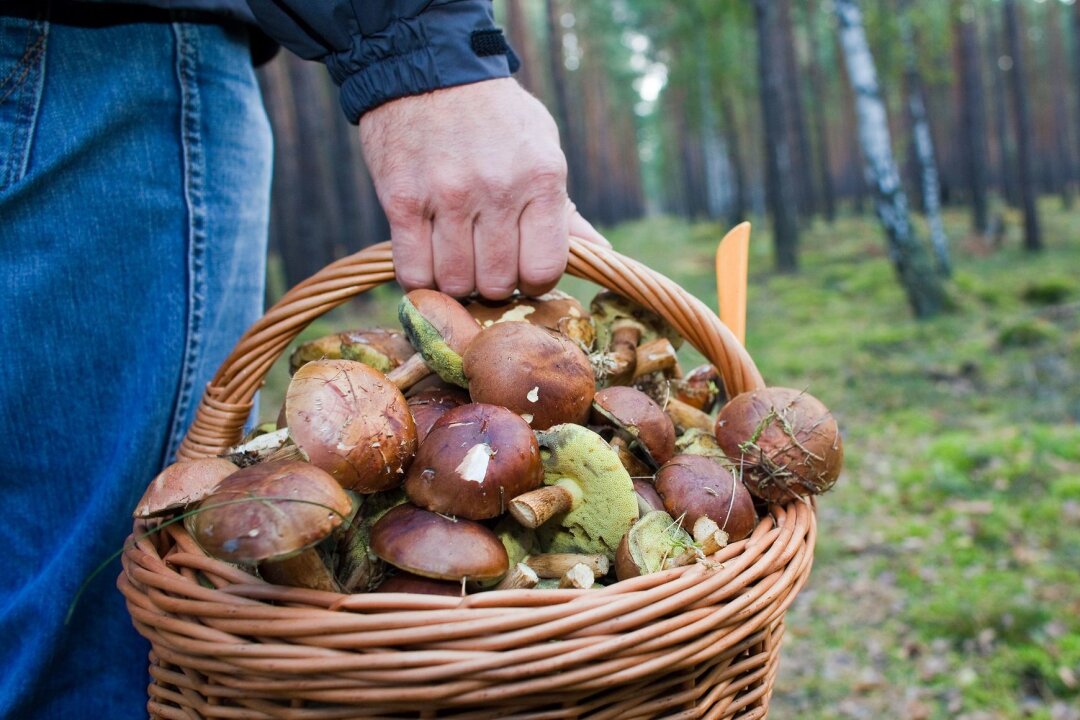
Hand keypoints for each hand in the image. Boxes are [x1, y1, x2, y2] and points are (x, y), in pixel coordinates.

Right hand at [360, 78, 608, 299]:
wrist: (429, 67)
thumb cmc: (495, 115)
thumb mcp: (542, 149)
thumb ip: (564, 209)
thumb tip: (601, 253)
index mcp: (540, 178)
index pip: (544, 269)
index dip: (533, 281)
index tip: (522, 269)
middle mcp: (497, 190)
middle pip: (497, 283)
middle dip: (493, 283)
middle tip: (485, 261)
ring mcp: (447, 196)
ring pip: (454, 283)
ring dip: (456, 281)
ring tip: (456, 258)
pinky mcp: (402, 201)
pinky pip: (414, 271)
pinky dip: (421, 278)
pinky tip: (428, 260)